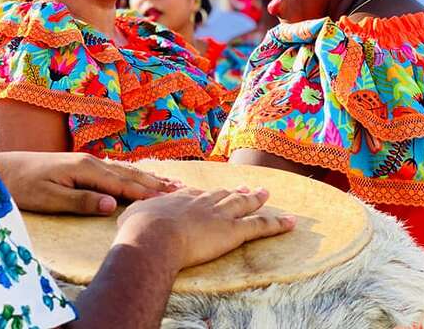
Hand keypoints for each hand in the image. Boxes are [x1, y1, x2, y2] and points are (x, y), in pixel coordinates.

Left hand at [0, 151, 180, 215]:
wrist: (0, 169)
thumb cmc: (22, 186)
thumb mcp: (50, 198)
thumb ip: (82, 201)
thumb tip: (112, 205)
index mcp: (86, 169)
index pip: (123, 184)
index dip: (146, 193)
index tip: (170, 200)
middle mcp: (90, 161)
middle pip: (129, 174)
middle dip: (155, 182)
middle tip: (181, 189)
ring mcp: (86, 162)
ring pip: (123, 170)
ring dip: (147, 177)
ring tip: (168, 182)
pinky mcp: (80, 165)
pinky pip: (114, 170)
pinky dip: (131, 174)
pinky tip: (137, 177)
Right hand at [115, 187, 295, 272]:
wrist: (154, 237)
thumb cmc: (139, 231)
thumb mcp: (133, 218)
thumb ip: (138, 216)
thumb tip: (133, 219)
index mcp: (180, 199)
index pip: (197, 194)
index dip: (208, 193)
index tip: (214, 191)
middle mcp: (202, 202)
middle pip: (223, 194)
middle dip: (235, 191)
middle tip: (246, 187)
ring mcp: (219, 214)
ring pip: (243, 205)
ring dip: (256, 199)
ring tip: (266, 193)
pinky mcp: (232, 231)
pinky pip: (260, 227)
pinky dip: (277, 224)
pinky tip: (290, 223)